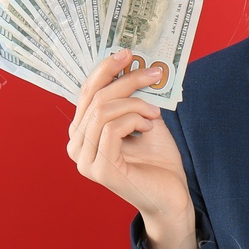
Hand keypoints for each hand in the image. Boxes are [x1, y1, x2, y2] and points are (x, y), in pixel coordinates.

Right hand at [68, 48, 195, 248]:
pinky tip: (148, 126)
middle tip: (154, 74)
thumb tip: (129, 63)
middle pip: (95, 98)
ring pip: (103, 111)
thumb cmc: (157, 159)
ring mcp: (85, 160)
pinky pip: (111, 129)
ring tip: (154, 114)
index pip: (86, 92)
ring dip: (135, 104)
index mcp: (82, 132)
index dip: (104, 69)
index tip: (128, 52)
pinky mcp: (100, 170)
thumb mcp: (142, 118)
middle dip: (126, 81)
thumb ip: (129, 97)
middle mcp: (76, 146)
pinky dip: (134, 119)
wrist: (171, 195)